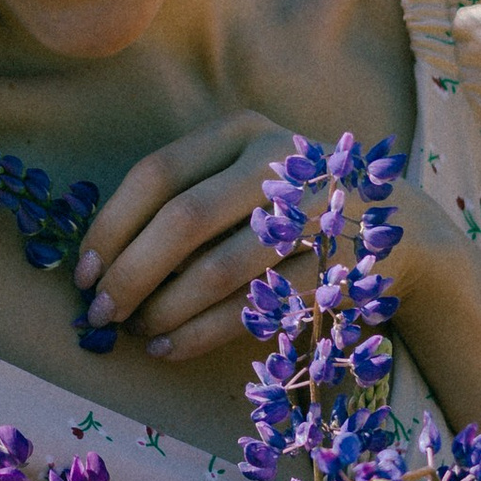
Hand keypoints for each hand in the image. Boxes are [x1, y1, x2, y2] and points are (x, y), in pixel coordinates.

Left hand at [74, 113, 459, 364]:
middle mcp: (280, 162)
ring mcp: (314, 214)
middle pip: (183, 219)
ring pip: (218, 268)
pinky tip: (169, 348)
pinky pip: (254, 307)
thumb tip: (95, 265)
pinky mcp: (336, 267)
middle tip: (99, 315)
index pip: (157, 173)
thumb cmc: (289, 210)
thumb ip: (180, 204)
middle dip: (131, 274)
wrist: (397, 231)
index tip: (83, 274)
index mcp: (244, 132)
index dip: (111, 227)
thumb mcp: (241, 181)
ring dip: (164, 310)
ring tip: (136, 334)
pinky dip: (201, 334)